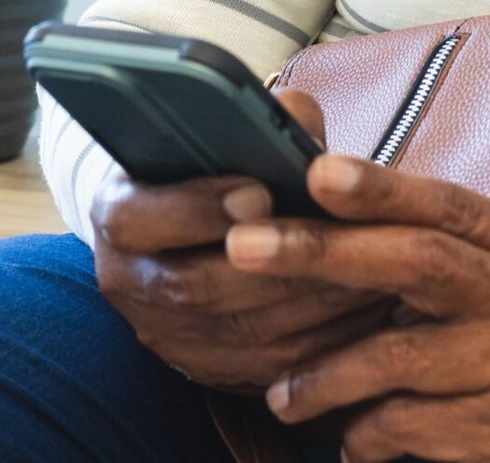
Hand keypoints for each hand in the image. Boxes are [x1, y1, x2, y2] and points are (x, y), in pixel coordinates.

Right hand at [89, 89, 396, 390]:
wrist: (180, 236)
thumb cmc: (206, 172)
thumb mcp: (210, 137)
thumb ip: (255, 121)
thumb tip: (298, 119)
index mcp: (118, 215)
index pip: (138, 217)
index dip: (197, 207)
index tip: (260, 191)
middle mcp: (129, 282)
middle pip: (198, 286)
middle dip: (276, 264)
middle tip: (342, 241)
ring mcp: (166, 335)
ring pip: (241, 331)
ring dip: (311, 304)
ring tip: (371, 271)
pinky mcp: (207, 369)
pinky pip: (270, 366)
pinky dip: (323, 340)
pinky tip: (367, 312)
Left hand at [224, 151, 489, 461]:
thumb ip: (468, 247)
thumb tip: (355, 206)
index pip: (450, 207)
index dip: (381, 186)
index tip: (317, 171)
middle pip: (416, 263)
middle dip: (321, 253)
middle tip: (244, 252)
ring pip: (399, 361)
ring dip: (325, 377)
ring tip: (282, 393)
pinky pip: (415, 432)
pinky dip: (369, 437)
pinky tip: (349, 442)